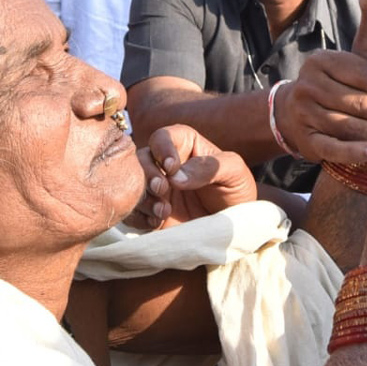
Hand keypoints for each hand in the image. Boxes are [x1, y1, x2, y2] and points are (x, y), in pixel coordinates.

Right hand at [129, 125, 256, 228]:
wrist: (232, 228)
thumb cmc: (236, 191)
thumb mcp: (234, 172)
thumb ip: (210, 167)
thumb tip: (176, 176)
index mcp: (184, 145)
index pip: (164, 136)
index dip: (163, 149)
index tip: (171, 168)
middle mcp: (164, 164)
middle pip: (141, 158)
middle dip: (148, 174)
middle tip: (162, 190)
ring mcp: (155, 189)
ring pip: (132, 184)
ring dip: (143, 197)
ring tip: (163, 212)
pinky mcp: (149, 213)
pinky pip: (131, 211)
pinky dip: (138, 217)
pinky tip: (156, 223)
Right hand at [276, 50, 366, 163]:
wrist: (288, 112)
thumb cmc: (331, 88)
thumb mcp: (343, 68)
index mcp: (321, 61)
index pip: (365, 75)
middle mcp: (308, 85)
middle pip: (358, 102)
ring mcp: (304, 113)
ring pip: (349, 125)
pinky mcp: (305, 140)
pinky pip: (333, 148)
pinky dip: (354, 151)